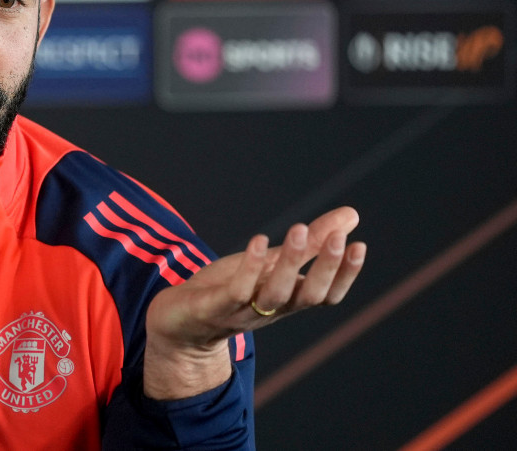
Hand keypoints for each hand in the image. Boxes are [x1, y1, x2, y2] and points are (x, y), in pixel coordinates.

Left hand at [143, 206, 366, 399]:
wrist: (178, 324)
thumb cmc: (229, 290)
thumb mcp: (271, 262)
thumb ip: (309, 244)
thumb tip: (352, 215)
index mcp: (288, 299)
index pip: (326, 295)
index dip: (344, 274)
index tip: (359, 245)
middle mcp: (271, 309)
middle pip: (307, 296)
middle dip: (326, 268)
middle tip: (340, 237)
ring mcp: (242, 311)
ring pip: (274, 294)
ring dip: (290, 264)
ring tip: (299, 229)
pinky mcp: (213, 307)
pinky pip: (236, 291)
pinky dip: (250, 268)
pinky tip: (259, 241)